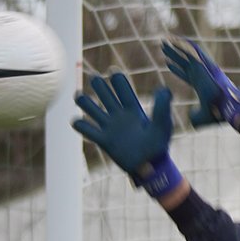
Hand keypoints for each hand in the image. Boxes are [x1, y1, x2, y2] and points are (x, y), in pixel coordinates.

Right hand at [72, 73, 182, 197]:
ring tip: (78, 96)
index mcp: (133, 110)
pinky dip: (80, 125)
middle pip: (105, 94)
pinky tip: (76, 121)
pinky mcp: (104, 141)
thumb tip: (163, 88)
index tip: (113, 71)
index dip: (117, 80)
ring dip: (84, 102)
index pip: (123, 90)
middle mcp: (120, 116)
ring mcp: (110, 128)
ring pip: (93, 109)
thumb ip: (162, 108)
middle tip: (94, 78)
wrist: (150, 168)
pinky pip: (88, 130)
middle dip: (98, 85)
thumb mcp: (162, 126)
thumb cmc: (159, 147)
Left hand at [163, 39, 239, 127]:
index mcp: (200, 84)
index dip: (176, 69)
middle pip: (184, 62)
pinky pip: (192, 51)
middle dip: (173, 54)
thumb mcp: (202, 117)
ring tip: (164, 41)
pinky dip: (184, 45)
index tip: (167, 63)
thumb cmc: (216, 112)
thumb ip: (195, 117)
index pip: (185, 75)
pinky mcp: (204, 63)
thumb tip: (191, 118)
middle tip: (163, 47)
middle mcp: (201, 74)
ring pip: (186, 54)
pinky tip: (174, 39)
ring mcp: (202, 68)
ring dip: (175, 47)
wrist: (226, 106)